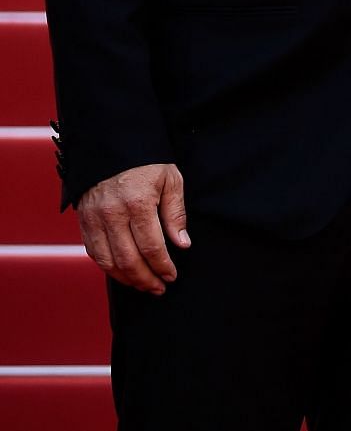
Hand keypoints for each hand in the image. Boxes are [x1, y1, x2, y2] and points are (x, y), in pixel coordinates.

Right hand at [78, 163, 189, 294]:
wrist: (112, 146)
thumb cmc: (147, 162)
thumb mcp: (171, 180)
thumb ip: (176, 213)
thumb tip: (182, 244)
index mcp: (138, 203)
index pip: (151, 247)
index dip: (162, 267)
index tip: (172, 276)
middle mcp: (112, 214)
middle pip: (128, 260)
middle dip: (146, 279)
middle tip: (159, 288)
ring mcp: (94, 219)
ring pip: (108, 262)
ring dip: (126, 279)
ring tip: (143, 285)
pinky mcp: (84, 221)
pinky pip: (94, 252)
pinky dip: (108, 268)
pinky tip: (123, 273)